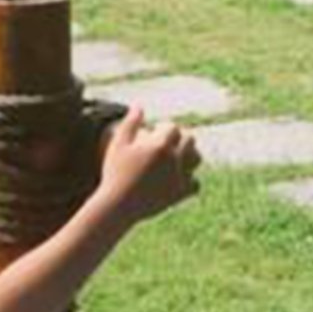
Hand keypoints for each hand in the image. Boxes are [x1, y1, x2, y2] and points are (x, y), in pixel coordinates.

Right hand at [97, 106, 200, 222]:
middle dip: (180, 137)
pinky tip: (178, 178)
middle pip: (189, 139)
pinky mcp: (180, 194)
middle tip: (168, 141)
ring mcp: (179, 177)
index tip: (157, 129)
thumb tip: (139, 106)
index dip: (165, 127)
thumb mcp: (118, 144)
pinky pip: (195, 183)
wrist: (117, 205)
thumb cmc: (115, 172)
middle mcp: (174, 159)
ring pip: (197, 159)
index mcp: (160, 145)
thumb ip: (130, 122)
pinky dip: (190, 180)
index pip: (173, 127)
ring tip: (176, 156)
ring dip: (189, 155)